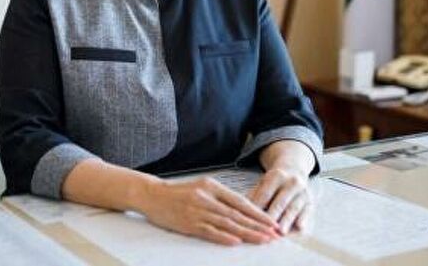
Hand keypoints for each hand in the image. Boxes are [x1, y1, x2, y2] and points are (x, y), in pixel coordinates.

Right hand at [139, 177, 281, 245]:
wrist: (152, 195)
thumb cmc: (178, 193)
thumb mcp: (201, 188)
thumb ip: (220, 198)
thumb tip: (242, 210)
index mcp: (212, 187)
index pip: (241, 201)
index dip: (258, 213)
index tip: (272, 222)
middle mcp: (207, 198)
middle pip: (238, 214)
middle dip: (258, 225)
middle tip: (275, 233)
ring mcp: (197, 211)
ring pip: (228, 223)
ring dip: (247, 233)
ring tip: (262, 239)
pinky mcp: (188, 223)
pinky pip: (209, 231)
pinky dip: (224, 237)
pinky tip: (236, 241)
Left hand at [249, 167, 313, 234]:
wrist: (294, 172)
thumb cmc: (273, 183)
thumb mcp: (262, 183)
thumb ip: (253, 195)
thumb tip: (241, 210)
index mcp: (276, 176)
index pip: (265, 195)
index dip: (257, 209)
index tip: (250, 220)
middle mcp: (292, 182)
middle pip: (279, 203)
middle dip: (272, 217)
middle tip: (264, 230)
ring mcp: (303, 192)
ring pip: (293, 209)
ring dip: (287, 221)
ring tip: (280, 233)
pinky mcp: (310, 202)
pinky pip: (306, 212)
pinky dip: (302, 220)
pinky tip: (298, 228)